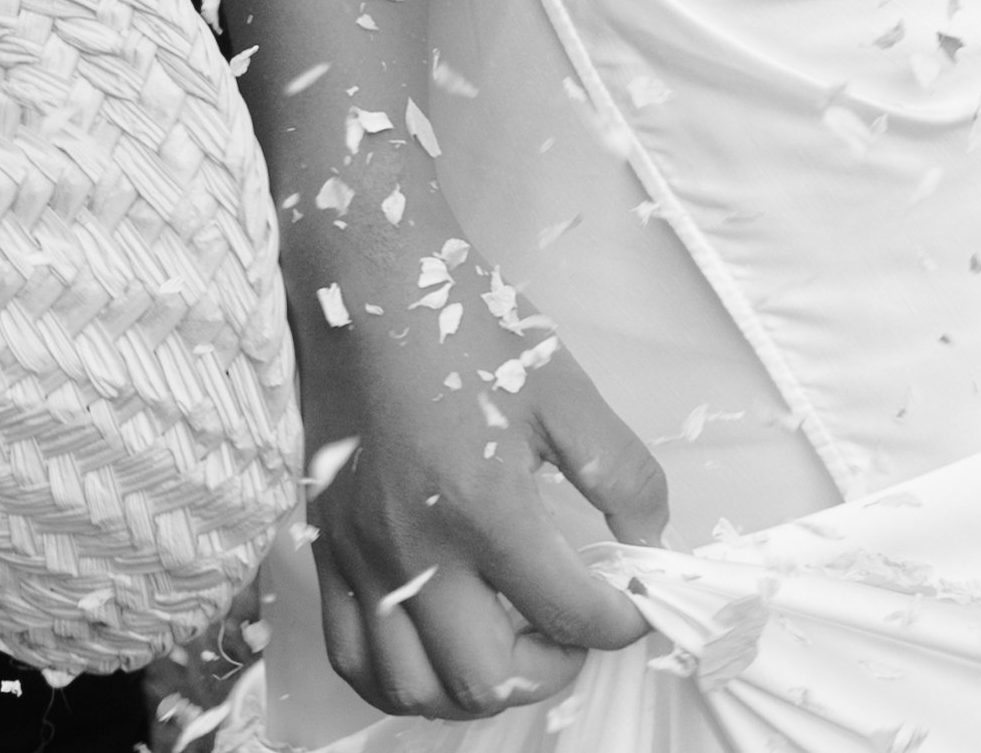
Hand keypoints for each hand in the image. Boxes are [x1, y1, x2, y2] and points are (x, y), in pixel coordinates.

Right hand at [292, 235, 666, 720]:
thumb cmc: (465, 328)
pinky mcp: (328, 552)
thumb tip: (652, 533)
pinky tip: (437, 656)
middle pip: (485, 677)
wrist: (368, 288)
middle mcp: (416, 549)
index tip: (633, 605)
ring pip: (412, 688)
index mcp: (484, 504)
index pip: (566, 610)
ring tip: (512, 649)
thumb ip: (619, 468)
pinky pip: (350, 658)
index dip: (618, 622)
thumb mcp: (563, 387)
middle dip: (549, 669)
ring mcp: (363, 559)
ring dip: (473, 692)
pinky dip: (399, 682)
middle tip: (574, 633)